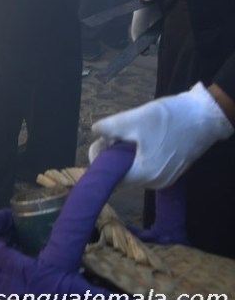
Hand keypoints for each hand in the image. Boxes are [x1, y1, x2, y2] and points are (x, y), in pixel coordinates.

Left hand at [89, 83, 233, 188]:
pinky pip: (147, 166)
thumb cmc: (168, 119)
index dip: (100, 161)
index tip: (99, 143)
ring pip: (134, 170)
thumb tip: (95, 131)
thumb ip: (108, 128)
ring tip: (126, 134)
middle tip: (110, 135)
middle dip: (112, 156)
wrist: (204, 116)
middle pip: (122, 174)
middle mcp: (155, 183)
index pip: (111, 178)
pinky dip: (138, 155)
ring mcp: (165, 178)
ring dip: (125, 155)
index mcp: (144, 175)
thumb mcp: (132, 119)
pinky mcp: (172, 170)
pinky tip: (140, 138)